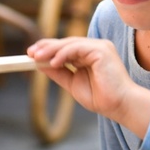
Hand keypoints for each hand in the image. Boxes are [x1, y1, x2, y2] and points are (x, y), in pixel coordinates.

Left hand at [27, 37, 149, 136]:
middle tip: (30, 53)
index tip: (31, 55)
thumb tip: (40, 65)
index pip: (66, 47)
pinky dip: (63, 54)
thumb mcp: (73, 83)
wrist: (119, 106)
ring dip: (51, 50)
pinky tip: (53, 62)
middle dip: (46, 47)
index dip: (48, 49)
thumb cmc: (101, 98)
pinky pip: (77, 48)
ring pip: (70, 43)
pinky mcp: (102, 50)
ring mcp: (100, 47)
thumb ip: (59, 73)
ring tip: (36, 58)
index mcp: (90, 55)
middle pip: (66, 43)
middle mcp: (95, 48)